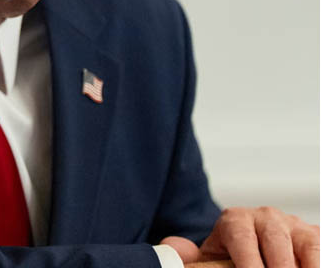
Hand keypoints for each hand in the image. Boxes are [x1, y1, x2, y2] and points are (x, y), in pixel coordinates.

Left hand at [161, 207, 318, 267]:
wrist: (250, 244)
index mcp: (235, 220)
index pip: (242, 240)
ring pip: (303, 247)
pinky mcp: (312, 235)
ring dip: (301, 267)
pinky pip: (317, 251)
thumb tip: (174, 248)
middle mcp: (265, 217)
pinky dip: (315, 263)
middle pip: (276, 245)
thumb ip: (190, 255)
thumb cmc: (230, 254)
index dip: (248, 262)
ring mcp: (292, 225)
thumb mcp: (210, 255)